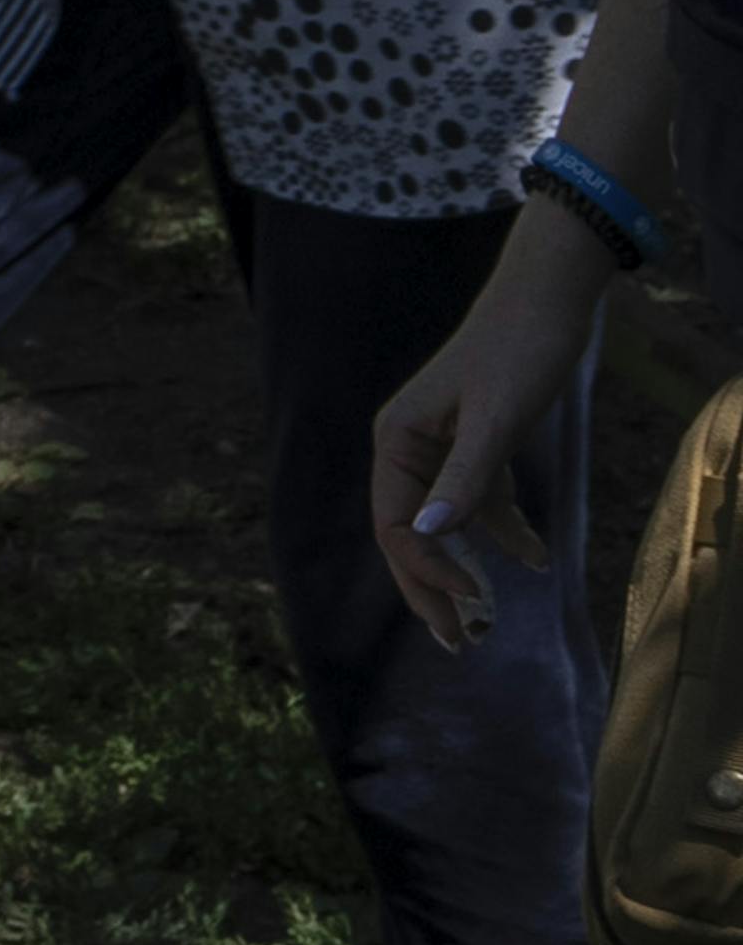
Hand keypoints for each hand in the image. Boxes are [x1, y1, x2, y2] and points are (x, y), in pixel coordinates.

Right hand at [374, 247, 606, 652]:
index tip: (473, 605)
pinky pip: (479, 500)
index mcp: (396, 438)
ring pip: (443, 522)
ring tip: (484, 622)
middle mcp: (407, 445)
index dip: (426, 570)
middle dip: (430, 589)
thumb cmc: (520, 352)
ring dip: (464, 570)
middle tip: (457, 644)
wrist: (548, 300)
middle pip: (407, 532)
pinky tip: (535, 559)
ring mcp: (439, 445)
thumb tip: (431, 535)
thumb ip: (467, 477)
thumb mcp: (498, 418)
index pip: (394, 523)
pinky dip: (503, 531)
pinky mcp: (474, 443)